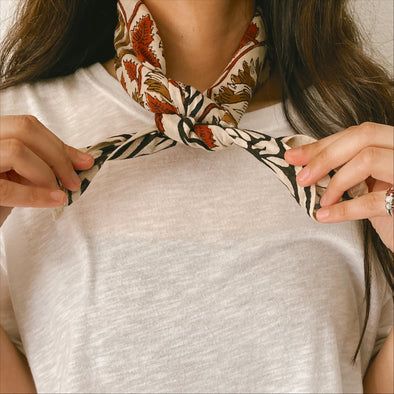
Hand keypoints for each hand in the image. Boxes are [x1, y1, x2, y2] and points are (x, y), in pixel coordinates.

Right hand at [0, 115, 93, 226]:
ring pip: (17, 150)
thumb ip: (46, 162)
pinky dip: (36, 195)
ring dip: (47, 174)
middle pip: (24, 130)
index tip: (84, 162)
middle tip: (74, 181)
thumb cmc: (1, 197)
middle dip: (58, 156)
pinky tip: (56, 200)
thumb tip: (82, 159)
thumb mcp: (23, 174)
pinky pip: (7, 188)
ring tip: (59, 193)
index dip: (59, 144)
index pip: (27, 126)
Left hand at [284, 122, 393, 251]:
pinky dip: (342, 210)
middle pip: (364, 136)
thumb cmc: (390, 210)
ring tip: (323, 202)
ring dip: (336, 182)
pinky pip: (372, 201)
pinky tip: (324, 216)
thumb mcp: (371, 183)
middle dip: (325, 157)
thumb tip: (305, 161)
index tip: (294, 156)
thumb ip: (348, 167)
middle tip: (302, 178)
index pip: (359, 133)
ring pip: (368, 159)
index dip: (324, 144)